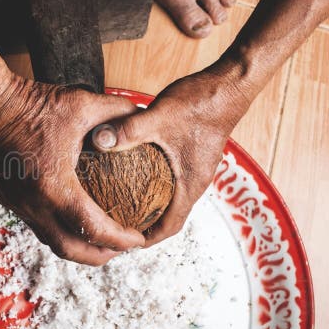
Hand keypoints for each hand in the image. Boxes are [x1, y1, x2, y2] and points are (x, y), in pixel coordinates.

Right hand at [0, 74, 145, 264]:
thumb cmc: (30, 104)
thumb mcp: (82, 104)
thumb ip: (118, 112)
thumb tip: (145, 116)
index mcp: (55, 186)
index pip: (94, 229)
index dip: (121, 240)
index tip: (138, 238)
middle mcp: (34, 203)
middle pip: (71, 250)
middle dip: (100, 255)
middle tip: (121, 248)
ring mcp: (18, 203)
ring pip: (51, 240)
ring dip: (78, 246)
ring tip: (100, 239)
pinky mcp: (8, 198)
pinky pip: (37, 225)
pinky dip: (59, 230)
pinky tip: (72, 219)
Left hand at [93, 62, 252, 245]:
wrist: (230, 84)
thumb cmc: (201, 102)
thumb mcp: (160, 116)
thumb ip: (129, 130)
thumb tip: (98, 141)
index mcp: (191, 183)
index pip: (170, 227)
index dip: (147, 239)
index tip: (124, 244)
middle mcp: (196, 181)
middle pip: (169, 217)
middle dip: (144, 226)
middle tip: (115, 226)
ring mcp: (195, 168)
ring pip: (171, 199)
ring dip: (149, 207)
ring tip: (121, 205)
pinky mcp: (192, 154)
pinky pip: (171, 181)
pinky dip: (154, 187)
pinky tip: (132, 174)